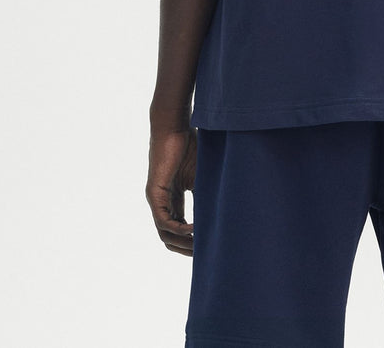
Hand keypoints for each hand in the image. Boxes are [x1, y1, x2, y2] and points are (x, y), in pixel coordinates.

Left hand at [145, 125, 196, 255]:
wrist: (175, 126)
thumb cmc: (190, 145)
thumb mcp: (203, 175)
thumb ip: (208, 192)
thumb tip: (229, 209)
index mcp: (173, 198)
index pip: (179, 227)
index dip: (192, 240)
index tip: (207, 248)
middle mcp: (162, 202)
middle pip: (170, 236)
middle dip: (187, 248)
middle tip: (205, 256)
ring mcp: (156, 199)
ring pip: (165, 233)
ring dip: (183, 243)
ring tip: (201, 248)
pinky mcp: (154, 193)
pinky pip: (163, 221)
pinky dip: (179, 229)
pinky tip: (195, 231)